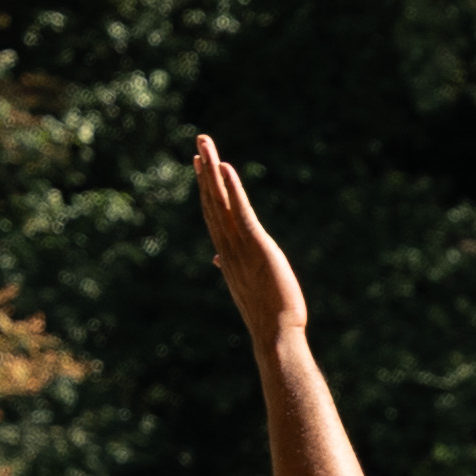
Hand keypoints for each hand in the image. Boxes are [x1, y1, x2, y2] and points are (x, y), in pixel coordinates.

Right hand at [193, 135, 304, 345]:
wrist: (275, 334)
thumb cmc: (266, 312)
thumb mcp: (246, 283)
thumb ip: (230, 265)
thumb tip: (216, 259)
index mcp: (226, 253)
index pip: (213, 213)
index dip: (206, 187)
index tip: (199, 164)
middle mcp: (227, 246)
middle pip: (212, 201)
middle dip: (205, 170)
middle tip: (200, 141)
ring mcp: (239, 246)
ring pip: (221, 202)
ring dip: (212, 171)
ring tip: (205, 145)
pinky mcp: (256, 247)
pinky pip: (240, 213)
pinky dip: (232, 190)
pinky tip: (225, 168)